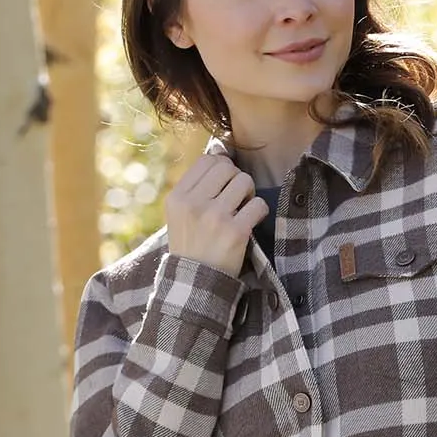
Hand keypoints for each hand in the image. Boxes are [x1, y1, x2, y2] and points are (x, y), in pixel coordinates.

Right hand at [163, 153, 266, 278]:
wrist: (196, 284)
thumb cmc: (193, 244)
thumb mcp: (181, 214)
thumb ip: (197, 186)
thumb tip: (221, 152)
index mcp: (177, 197)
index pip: (208, 161)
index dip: (223, 168)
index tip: (224, 185)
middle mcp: (193, 204)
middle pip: (229, 168)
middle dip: (237, 180)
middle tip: (236, 199)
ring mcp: (214, 217)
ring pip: (245, 182)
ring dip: (250, 195)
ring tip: (242, 210)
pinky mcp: (235, 232)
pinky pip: (259, 204)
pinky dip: (260, 212)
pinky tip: (251, 223)